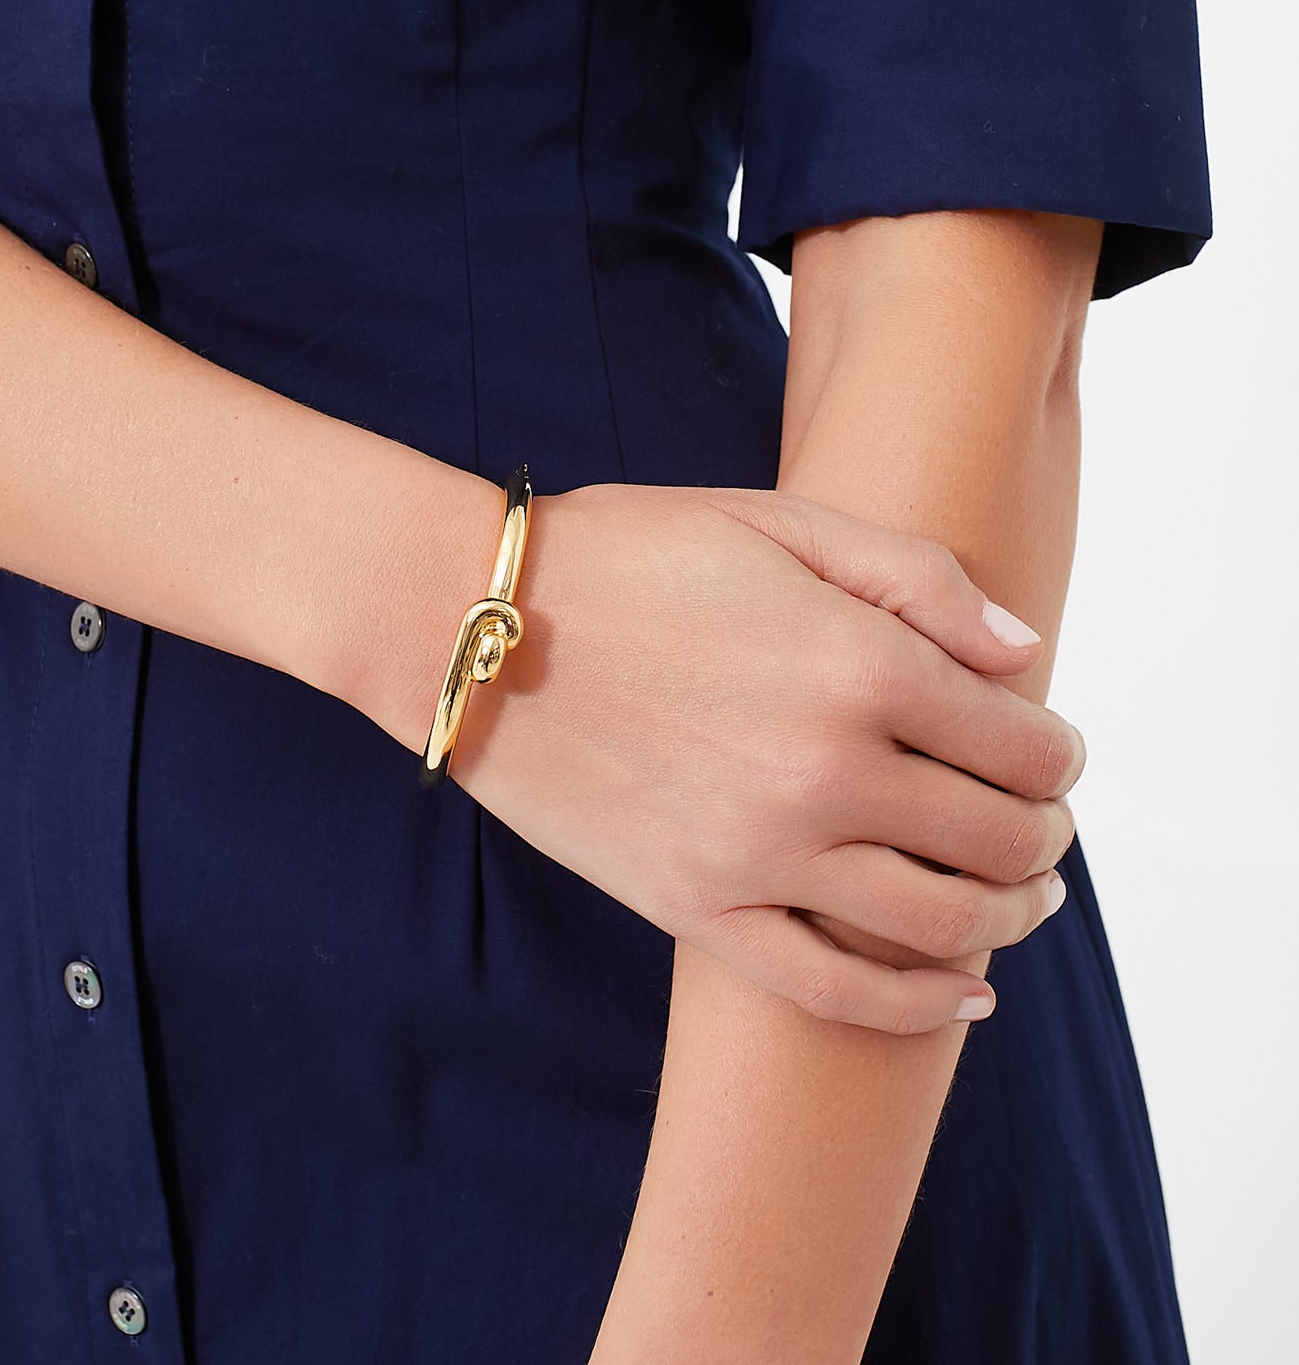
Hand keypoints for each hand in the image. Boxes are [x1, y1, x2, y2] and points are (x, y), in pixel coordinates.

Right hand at [445, 482, 1082, 1033]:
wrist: (472, 625)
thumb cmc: (630, 553)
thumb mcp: (780, 522)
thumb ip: (917, 579)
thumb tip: (1025, 655)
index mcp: (860, 664)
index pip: (1023, 742)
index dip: (1058, 752)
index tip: (1050, 748)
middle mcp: (826, 771)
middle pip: (999, 838)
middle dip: (1044, 832)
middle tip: (1040, 819)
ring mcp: (760, 854)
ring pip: (940, 925)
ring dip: (1009, 917)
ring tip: (1021, 897)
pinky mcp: (698, 909)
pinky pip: (835, 989)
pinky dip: (920, 1006)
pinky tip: (964, 996)